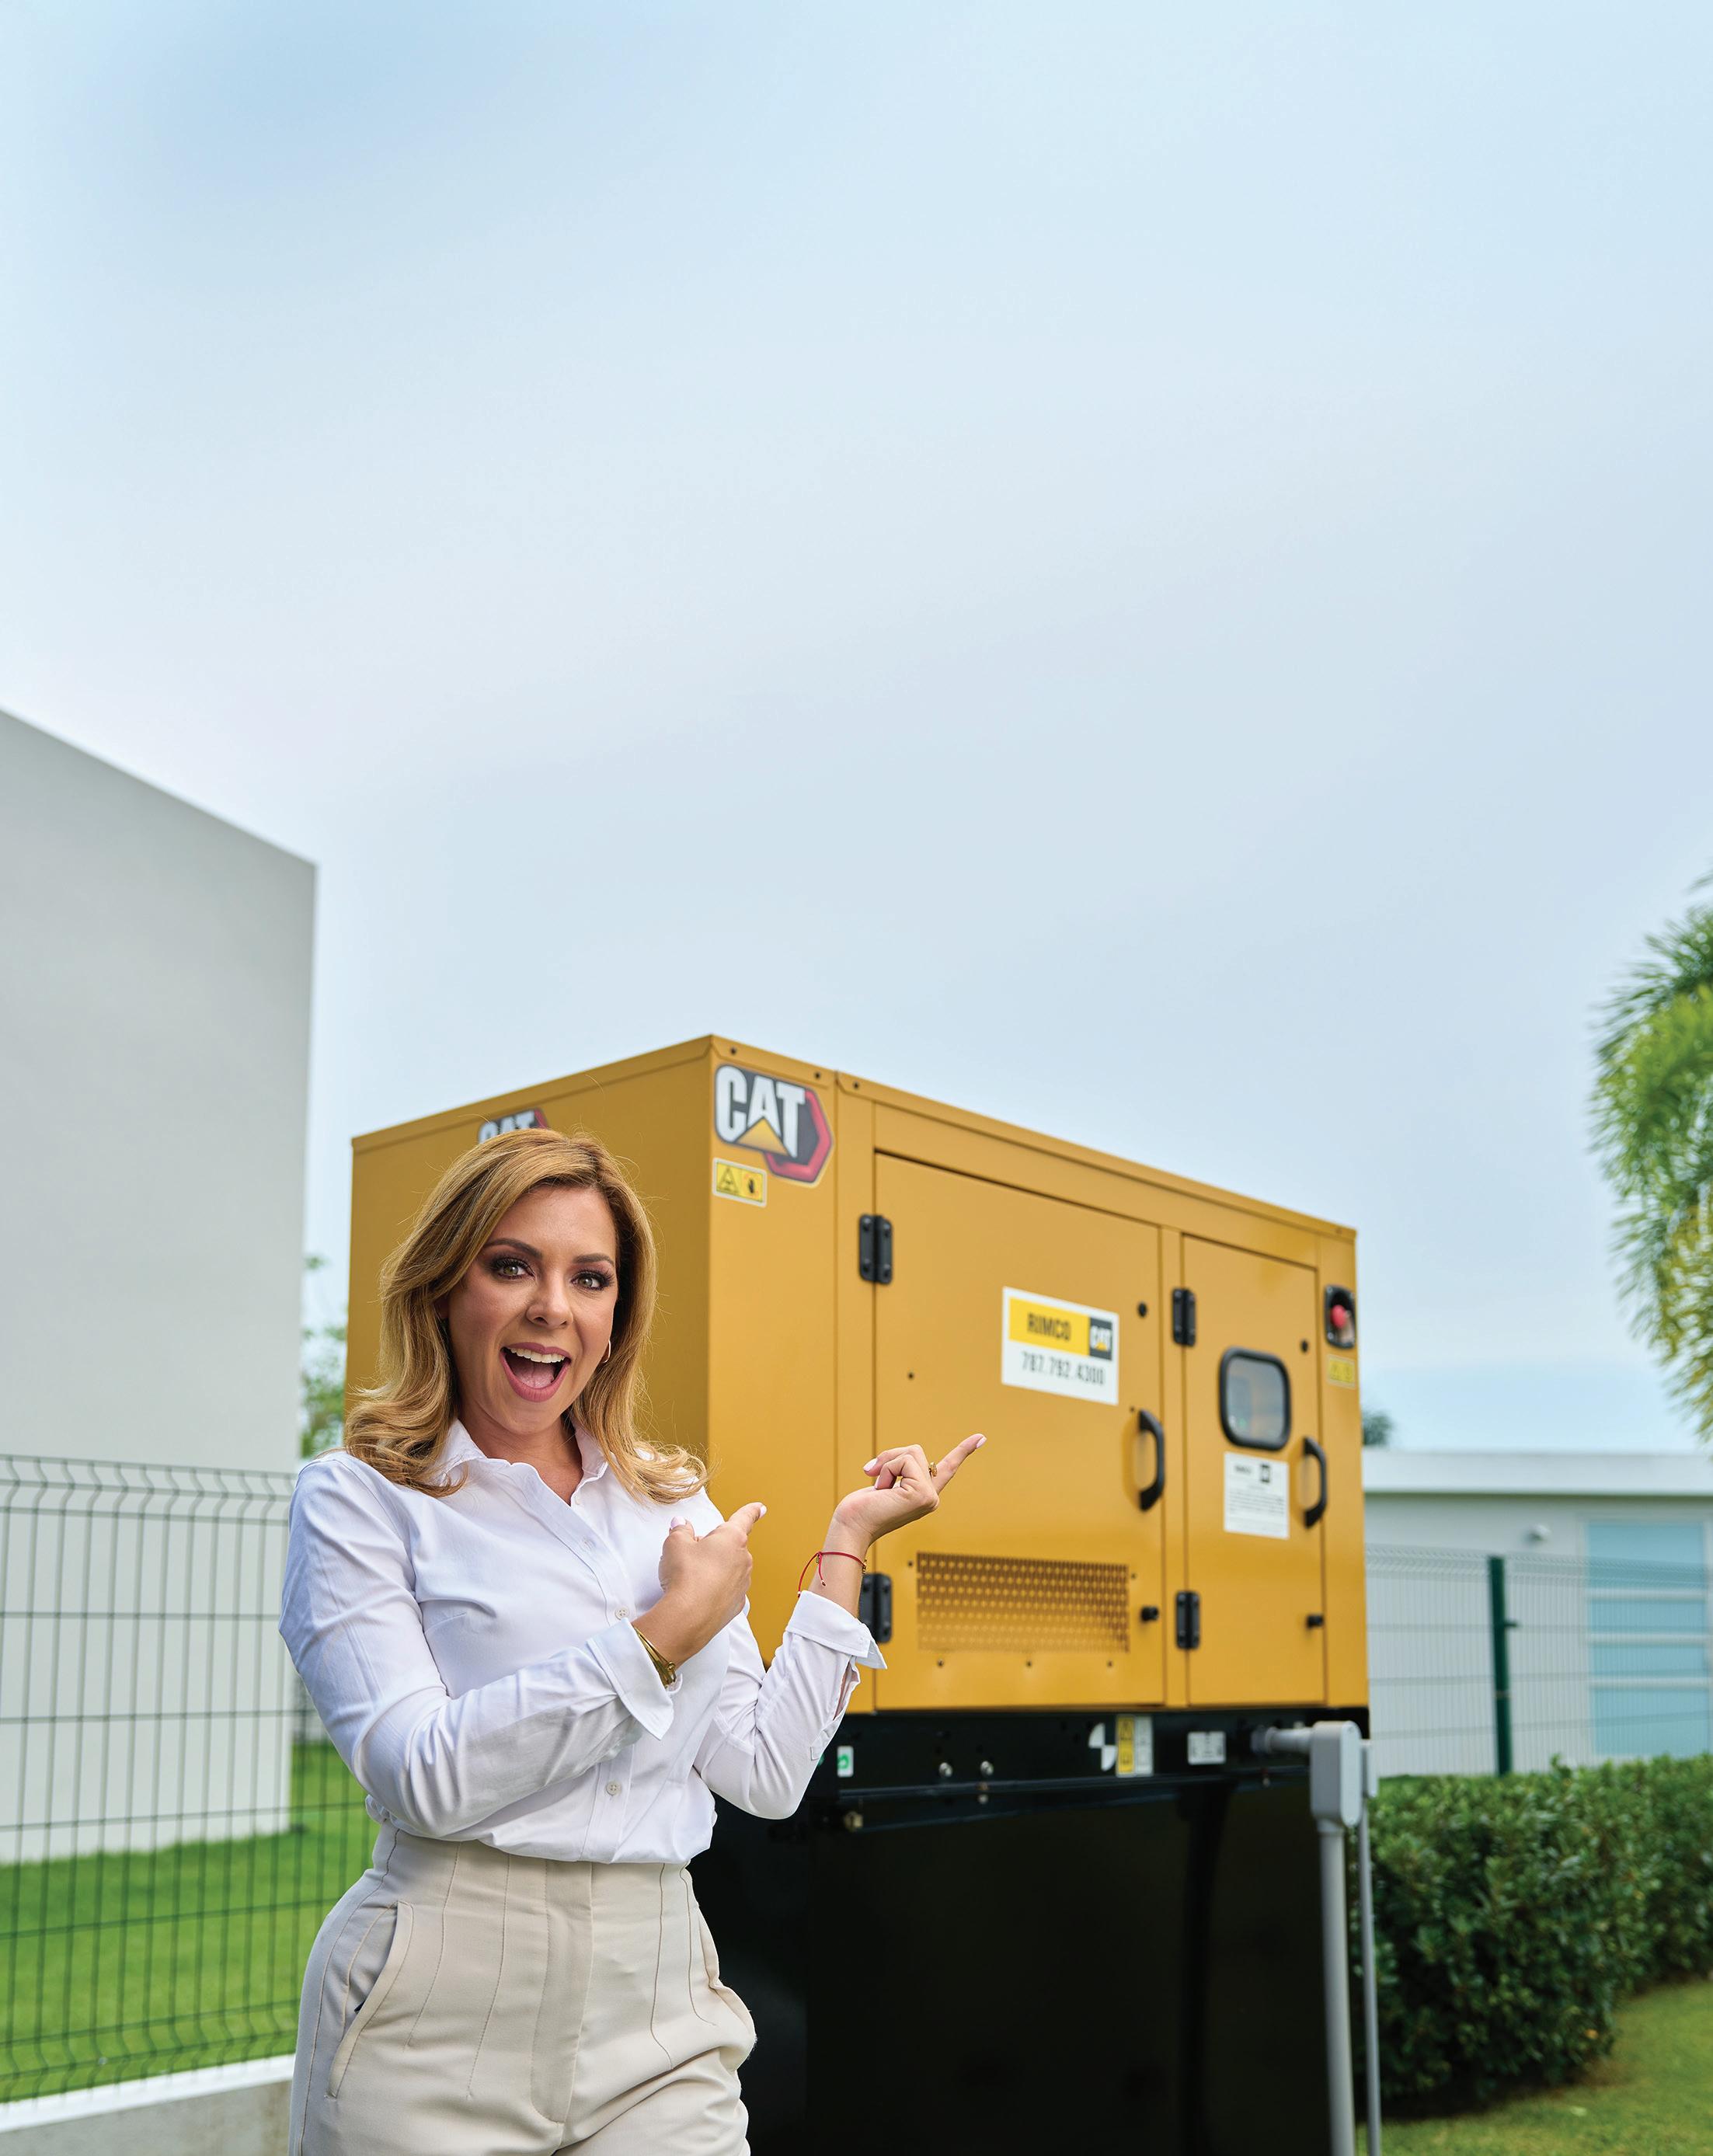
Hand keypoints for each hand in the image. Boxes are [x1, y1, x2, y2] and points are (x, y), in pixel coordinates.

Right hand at [639, 1501, 766, 1665]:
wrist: (688, 1616)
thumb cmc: (686, 1576)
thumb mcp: (676, 1544)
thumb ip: (680, 1530)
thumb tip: (681, 1524)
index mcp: (732, 1538)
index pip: (744, 1518)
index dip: (752, 1511)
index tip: (760, 1507)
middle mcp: (743, 1560)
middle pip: (730, 1546)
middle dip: (714, 1547)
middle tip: (692, 1553)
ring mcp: (742, 1583)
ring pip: (729, 1569)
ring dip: (715, 1568)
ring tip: (692, 1577)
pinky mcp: (737, 1604)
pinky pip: (727, 1589)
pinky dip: (716, 1589)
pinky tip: (700, 1593)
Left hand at [830, 1434, 986, 1550]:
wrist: (851, 1527)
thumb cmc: (860, 1508)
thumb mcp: (881, 1480)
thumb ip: (895, 1469)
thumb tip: (877, 1467)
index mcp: (923, 1494)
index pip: (947, 1469)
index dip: (963, 1451)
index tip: (981, 1437)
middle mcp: (932, 1497)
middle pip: (916, 1451)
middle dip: (890, 1458)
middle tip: (875, 1482)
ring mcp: (929, 1497)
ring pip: (910, 1453)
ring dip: (887, 1465)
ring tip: (879, 1490)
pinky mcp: (922, 1494)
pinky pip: (903, 1461)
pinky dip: (887, 1471)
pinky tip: (882, 1491)